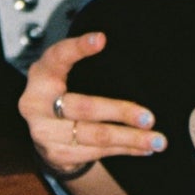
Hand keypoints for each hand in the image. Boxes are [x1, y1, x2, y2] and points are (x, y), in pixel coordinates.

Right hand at [18, 31, 165, 179]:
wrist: (43, 134)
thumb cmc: (65, 93)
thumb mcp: (67, 74)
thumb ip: (87, 65)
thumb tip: (134, 56)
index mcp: (42, 74)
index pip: (58, 57)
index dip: (77, 48)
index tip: (101, 39)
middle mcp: (36, 103)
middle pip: (83, 107)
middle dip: (120, 112)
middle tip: (150, 117)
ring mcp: (45, 132)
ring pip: (95, 136)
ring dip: (130, 138)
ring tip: (157, 140)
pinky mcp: (57, 154)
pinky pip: (97, 152)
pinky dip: (124, 150)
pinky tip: (144, 149)